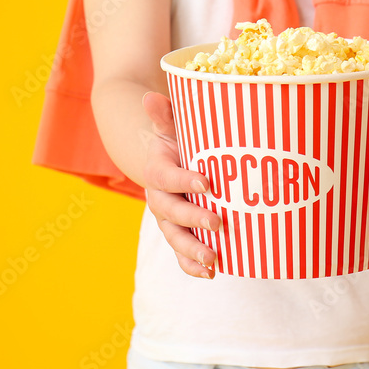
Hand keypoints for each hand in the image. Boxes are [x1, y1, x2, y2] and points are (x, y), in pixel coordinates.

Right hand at [142, 91, 221, 278]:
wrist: (168, 162)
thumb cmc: (179, 141)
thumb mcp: (173, 127)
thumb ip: (164, 115)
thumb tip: (150, 96)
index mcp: (157, 170)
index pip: (166, 178)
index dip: (184, 181)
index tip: (208, 183)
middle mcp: (158, 198)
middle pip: (170, 213)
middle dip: (193, 219)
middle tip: (218, 223)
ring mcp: (168, 218)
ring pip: (175, 237)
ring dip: (192, 251)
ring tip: (214, 261)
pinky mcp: (178, 232)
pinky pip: (180, 253)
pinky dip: (192, 265)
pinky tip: (212, 272)